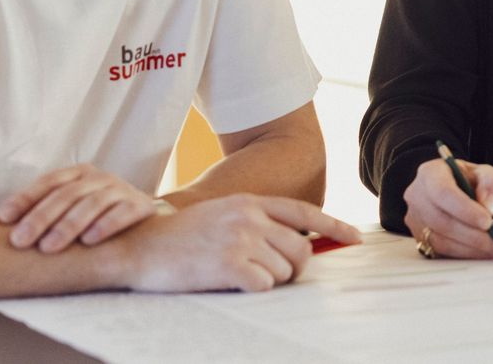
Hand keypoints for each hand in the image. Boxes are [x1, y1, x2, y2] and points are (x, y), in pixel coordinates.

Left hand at [0, 163, 157, 252]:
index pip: (48, 182)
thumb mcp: (75, 207)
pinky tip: (89, 241)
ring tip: (48, 247)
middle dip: (40, 218)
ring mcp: (122, 190)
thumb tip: (5, 226)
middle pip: (66, 195)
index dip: (25, 198)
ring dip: (68, 226)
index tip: (4, 218)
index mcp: (80, 174)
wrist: (148, 222)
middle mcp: (100, 178)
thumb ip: (49, 210)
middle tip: (20, 241)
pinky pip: (122, 213)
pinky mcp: (141, 206)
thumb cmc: (100, 218)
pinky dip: (105, 226)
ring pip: (91, 204)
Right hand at [111, 193, 362, 292]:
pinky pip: (263, 286)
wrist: (137, 247)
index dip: (333, 227)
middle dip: (293, 270)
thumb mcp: (220, 216)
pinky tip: (227, 283)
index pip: (304, 213)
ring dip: (266, 281)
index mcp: (249, 203)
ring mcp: (240, 239)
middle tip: (268, 276)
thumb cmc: (178, 239)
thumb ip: (255, 224)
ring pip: (283, 272)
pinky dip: (250, 291)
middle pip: (300, 251)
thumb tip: (296, 244)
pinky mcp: (230, 264)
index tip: (355, 239)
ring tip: (235, 275)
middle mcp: (249, 217)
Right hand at [402, 156, 492, 259]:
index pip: (443, 192)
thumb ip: (492, 185)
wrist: (456, 189)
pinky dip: (464, 253)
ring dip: (469, 248)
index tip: (487, 221)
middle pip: (440, 220)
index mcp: (430, 173)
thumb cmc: (469, 179)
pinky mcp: (419, 237)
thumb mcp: (487, 174)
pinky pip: (440, 251)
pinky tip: (483, 252)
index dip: (464, 210)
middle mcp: (416, 195)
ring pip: (439, 239)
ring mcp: (415, 219)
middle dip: (471, 234)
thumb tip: (488, 208)